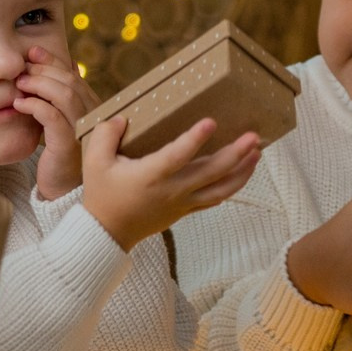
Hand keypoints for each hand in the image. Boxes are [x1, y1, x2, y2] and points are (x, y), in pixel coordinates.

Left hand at [13, 45, 96, 199]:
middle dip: (43, 70)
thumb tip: (68, 63)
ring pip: (64, 95)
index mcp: (93, 107)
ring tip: (20, 84)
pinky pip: (52, 117)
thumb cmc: (60, 153)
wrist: (62, 190)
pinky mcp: (67, 145)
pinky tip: (19, 104)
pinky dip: (35, 105)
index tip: (32, 52)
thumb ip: (63, 96)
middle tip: (22, 68)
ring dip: (38, 84)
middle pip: (69, 82)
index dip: (53, 61)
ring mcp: (82, 130)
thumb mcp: (62, 120)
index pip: (73, 76)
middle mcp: (93, 116)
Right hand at [79, 114, 262, 251]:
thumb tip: (122, 118)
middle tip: (253, 136)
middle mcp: (172, 190)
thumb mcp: (94, 161)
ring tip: (257, 152)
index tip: (211, 122)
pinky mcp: (186, 210)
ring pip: (221, 189)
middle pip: (211, 173)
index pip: (177, 156)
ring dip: (242, 171)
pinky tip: (244, 172)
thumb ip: (106, 135)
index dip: (194, 140)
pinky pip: (215, 199)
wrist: (107, 232)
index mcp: (150, 176)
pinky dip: (233, 186)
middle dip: (235, 154)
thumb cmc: (101, 194)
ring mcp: (182, 202)